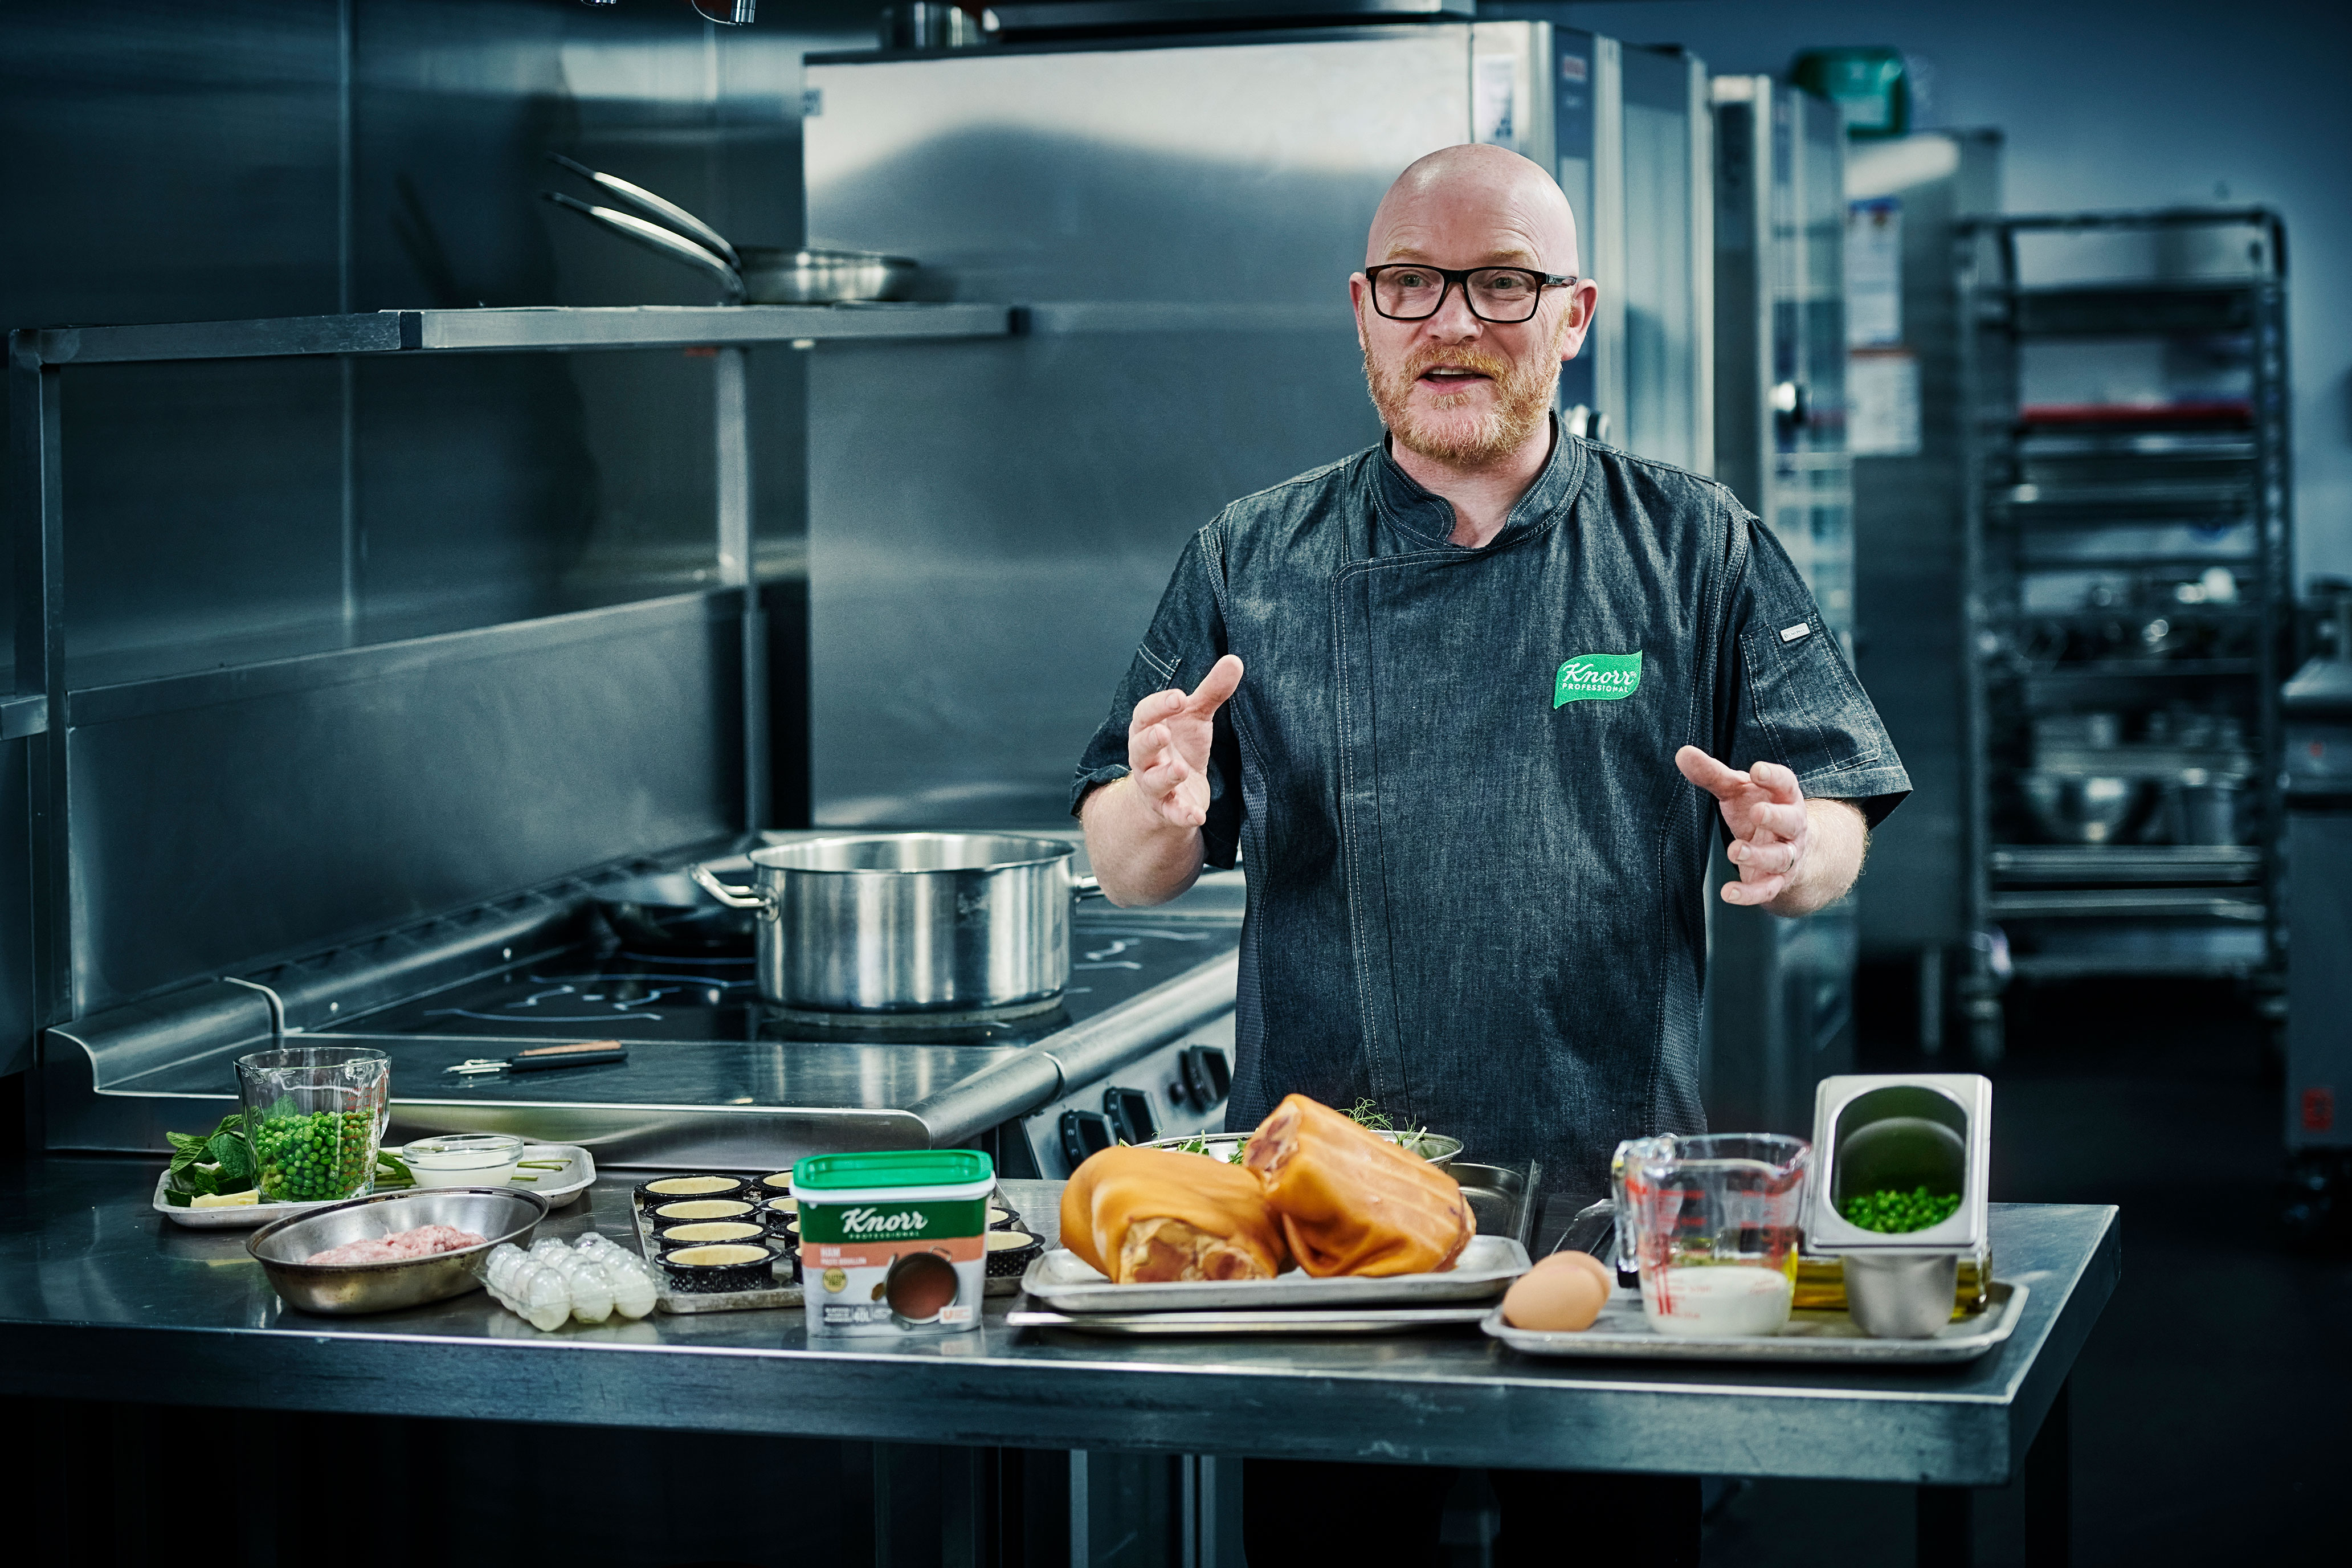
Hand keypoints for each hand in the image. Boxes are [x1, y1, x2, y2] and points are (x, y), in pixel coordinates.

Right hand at [1126, 655, 1242, 829]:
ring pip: (1152, 781)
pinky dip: (1182, 815)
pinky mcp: (1167, 809)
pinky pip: (1172, 813)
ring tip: (1181, 770)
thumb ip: (1212, 691)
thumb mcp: (1196, 717)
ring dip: (1166, 776)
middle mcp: (1145, 757)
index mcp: (1148, 728)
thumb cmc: (1181, 745)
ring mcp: (1153, 785)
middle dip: (1150, 739)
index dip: (1159, 705)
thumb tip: (1234, 660)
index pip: (1145, 714)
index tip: (1180, 697)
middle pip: (1139, 747)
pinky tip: (1197, 816)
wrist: (1171, 791)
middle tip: (1163, 731)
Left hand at [1675, 746, 1810, 906]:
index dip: (1773, 777)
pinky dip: (1749, 894)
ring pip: (1780, 857)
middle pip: (1790, 821)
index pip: (1785, 783)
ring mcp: (1788, 855)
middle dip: (1775, 817)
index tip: (1757, 770)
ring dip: (1758, 855)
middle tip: (1757, 813)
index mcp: (1785, 798)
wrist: (1792, 850)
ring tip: (1735, 851)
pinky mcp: (1777, 881)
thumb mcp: (1737, 790)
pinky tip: (1728, 894)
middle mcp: (1792, 826)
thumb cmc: (1759, 809)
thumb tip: (1682, 753)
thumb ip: (1713, 774)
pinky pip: (1767, 890)